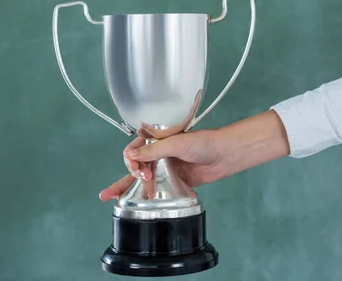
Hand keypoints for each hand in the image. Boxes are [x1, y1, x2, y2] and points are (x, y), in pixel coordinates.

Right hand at [98, 110, 290, 200]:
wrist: (224, 155)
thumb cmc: (203, 143)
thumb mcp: (177, 143)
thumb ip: (153, 150)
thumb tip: (130, 156)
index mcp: (158, 139)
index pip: (135, 148)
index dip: (131, 158)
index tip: (135, 167)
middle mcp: (160, 153)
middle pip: (136, 165)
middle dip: (127, 175)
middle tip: (131, 183)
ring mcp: (166, 167)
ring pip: (144, 178)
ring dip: (131, 186)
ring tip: (117, 198)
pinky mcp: (174, 180)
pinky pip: (158, 188)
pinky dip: (148, 194)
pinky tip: (138, 202)